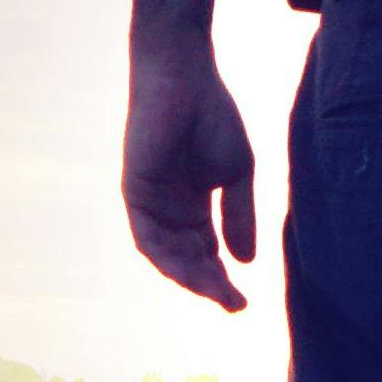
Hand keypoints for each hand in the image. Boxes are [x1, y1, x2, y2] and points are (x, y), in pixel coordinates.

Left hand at [123, 39, 257, 312]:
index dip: (223, 277)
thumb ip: (238, 217)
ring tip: (217, 292)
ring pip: (167, 255)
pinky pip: (148, 237)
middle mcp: (169, 209)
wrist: (183, 77)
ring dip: (191, 277)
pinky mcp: (134, 192)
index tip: (243, 300)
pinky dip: (168, 257)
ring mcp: (150, 202)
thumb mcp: (235, 174)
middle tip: (234, 304)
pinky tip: (191, 271)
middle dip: (210, 284)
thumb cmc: (212, 115)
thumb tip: (247, 262)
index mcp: (193, 204)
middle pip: (188, 259)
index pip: (206, 251)